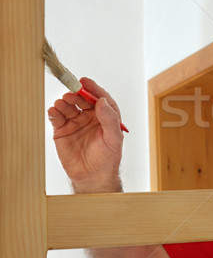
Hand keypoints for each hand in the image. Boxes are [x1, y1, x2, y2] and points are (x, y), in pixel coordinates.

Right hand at [48, 77, 123, 192]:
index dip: (93, 88)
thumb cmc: (107, 157)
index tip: (85, 81)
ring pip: (68, 106)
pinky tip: (54, 111)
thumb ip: (109, 119)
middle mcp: (90, 116)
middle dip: (76, 94)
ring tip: (63, 103)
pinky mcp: (62, 130)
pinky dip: (54, 112)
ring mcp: (76, 122)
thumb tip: (102, 101)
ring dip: (65, 102)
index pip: (99, 98)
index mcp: (105, 115)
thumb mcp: (114, 138)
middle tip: (72, 93)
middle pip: (82, 99)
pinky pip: (57, 117)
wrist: (93, 176)